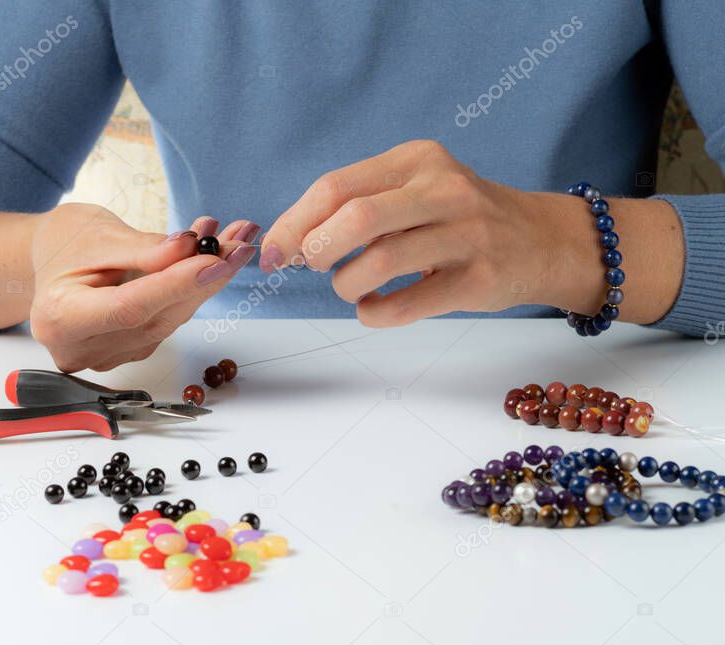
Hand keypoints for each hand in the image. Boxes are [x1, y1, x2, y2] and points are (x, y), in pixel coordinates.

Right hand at [30, 203, 257, 371]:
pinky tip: (211, 257)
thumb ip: (144, 249)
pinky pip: (168, 319)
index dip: (176, 285)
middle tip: (239, 242)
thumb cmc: (63, 245)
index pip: (129, 306)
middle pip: (156, 318)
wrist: (49, 262)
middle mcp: (83, 348)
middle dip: (204, 278)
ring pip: (169, 320)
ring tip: (230, 239)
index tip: (216, 260)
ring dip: (206, 281)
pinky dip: (191, 289)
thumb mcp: (98, 234)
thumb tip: (189, 249)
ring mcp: (107, 356)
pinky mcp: (129, 351)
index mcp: (62, 319)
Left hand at [259, 140, 599, 325]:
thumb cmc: (458, 217)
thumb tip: (288, 240)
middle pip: (355, 217)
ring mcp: (466, 234)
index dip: (294, 223)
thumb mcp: (416, 188)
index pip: (336, 187)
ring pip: (379, 262)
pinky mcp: (479, 280)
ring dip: (346, 285)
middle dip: (317, 250)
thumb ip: (358, 203)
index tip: (273, 252)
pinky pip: (407, 305)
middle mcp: (443, 189)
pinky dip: (375, 314)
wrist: (542, 240)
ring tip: (350, 288)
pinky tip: (373, 309)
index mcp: (416, 160)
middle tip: (313, 267)